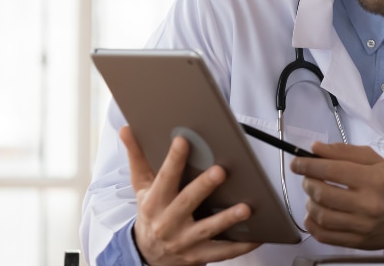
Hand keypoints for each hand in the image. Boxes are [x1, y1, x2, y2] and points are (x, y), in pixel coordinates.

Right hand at [120, 126, 260, 264]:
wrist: (148, 255)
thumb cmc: (151, 213)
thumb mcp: (141, 188)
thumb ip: (137, 158)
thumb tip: (126, 129)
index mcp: (154, 202)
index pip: (164, 178)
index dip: (173, 160)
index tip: (183, 140)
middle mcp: (167, 223)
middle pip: (186, 202)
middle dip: (203, 187)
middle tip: (220, 171)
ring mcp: (183, 241)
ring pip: (206, 229)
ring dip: (226, 219)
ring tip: (246, 208)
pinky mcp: (198, 256)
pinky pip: (222, 252)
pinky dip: (240, 246)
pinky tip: (257, 235)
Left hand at [290, 142, 383, 249]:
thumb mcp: (375, 161)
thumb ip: (345, 152)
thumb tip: (316, 149)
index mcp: (373, 179)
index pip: (331, 170)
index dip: (308, 165)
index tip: (297, 163)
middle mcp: (368, 203)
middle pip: (322, 193)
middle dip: (308, 182)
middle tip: (309, 178)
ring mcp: (362, 225)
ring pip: (321, 215)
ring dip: (309, 203)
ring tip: (315, 196)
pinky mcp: (357, 241)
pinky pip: (324, 235)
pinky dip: (312, 224)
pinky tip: (315, 214)